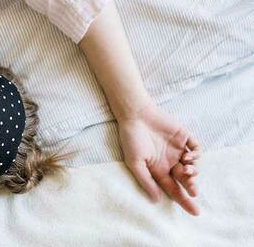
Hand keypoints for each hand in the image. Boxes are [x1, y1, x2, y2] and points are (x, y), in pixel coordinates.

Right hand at [117, 101, 201, 215]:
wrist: (136, 115)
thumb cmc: (131, 139)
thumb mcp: (135, 163)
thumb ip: (146, 181)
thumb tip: (156, 200)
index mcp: (158, 170)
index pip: (174, 189)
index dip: (184, 201)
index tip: (195, 212)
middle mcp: (170, 162)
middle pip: (186, 179)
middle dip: (191, 186)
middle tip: (193, 190)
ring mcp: (178, 149)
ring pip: (193, 165)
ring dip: (194, 171)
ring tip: (187, 171)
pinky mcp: (184, 137)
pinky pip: (196, 149)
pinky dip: (196, 155)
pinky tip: (188, 157)